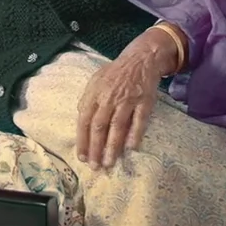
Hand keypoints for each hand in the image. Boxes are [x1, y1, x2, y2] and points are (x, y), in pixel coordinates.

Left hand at [75, 30, 177, 168]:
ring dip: (112, 147)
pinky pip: (139, 121)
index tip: (82, 157)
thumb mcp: (95, 82)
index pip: (84, 120)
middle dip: (96, 149)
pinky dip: (134, 134)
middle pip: (99, 126)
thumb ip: (87, 100)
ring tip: (109, 162)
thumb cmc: (115, 74)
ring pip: (117, 127)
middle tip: (95, 166)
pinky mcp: (144, 101)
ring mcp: (127, 100)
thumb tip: (81, 120)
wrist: (140, 59)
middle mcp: (109, 98)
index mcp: (94, 93)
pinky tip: (131, 148)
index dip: (83, 140)